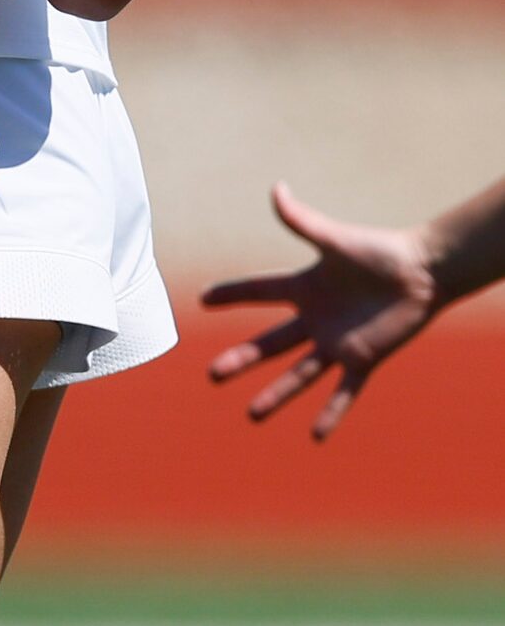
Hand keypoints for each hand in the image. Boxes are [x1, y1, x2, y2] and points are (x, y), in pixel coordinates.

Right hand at [201, 181, 442, 439]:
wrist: (422, 273)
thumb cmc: (379, 251)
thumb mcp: (334, 237)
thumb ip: (302, 220)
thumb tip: (276, 189)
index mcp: (304, 286)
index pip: (258, 291)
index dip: (231, 294)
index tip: (204, 300)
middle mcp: (315, 318)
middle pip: (269, 343)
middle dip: (240, 359)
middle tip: (212, 375)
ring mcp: (336, 342)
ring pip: (299, 374)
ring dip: (276, 395)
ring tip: (252, 415)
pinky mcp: (362, 359)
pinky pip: (344, 391)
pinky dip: (332, 412)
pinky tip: (317, 436)